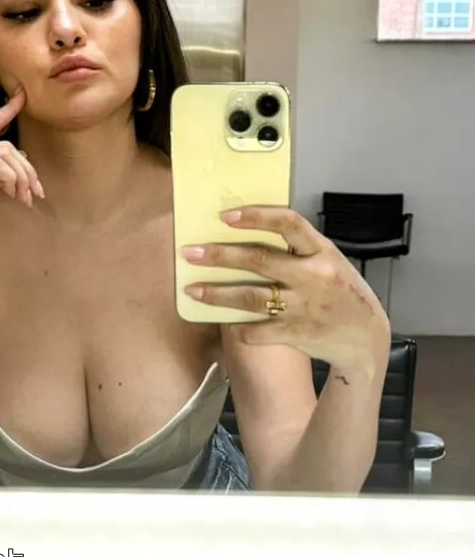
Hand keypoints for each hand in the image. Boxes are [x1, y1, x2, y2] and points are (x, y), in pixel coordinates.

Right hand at [0, 87, 43, 257]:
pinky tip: (12, 195)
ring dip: (22, 177)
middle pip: (5, 146)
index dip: (5, 111)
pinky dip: (11, 179)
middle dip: (27, 168)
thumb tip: (16, 165)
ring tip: (24, 197)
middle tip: (35, 191)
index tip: (21, 97)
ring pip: (5, 154)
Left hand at [180, 206, 390, 372]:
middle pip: (260, 261)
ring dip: (217, 294)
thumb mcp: (329, 261)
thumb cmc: (341, 292)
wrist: (366, 339)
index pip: (289, 223)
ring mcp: (303, 307)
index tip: (225, 216)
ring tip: (192, 290)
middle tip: (191, 252)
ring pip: (251, 298)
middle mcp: (313, 276)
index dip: (256, 217)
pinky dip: (237, 326)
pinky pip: (257, 330)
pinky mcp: (295, 334)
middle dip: (221, 256)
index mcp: (322, 251)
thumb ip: (298, 248)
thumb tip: (250, 230)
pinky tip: (219, 320)